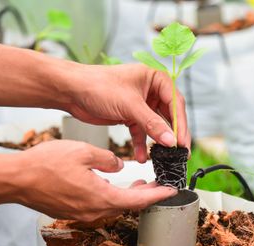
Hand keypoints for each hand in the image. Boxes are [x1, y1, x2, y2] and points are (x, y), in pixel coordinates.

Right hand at [16, 140, 176, 220]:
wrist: (16, 180)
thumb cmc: (46, 165)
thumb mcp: (84, 152)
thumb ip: (108, 159)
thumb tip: (119, 166)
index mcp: (101, 197)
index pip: (139, 201)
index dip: (158, 195)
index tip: (172, 192)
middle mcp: (94, 211)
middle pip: (128, 206)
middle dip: (145, 196)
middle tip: (158, 185)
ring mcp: (83, 214)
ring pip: (114, 206)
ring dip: (128, 196)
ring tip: (139, 183)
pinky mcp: (73, 212)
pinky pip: (99, 206)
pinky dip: (112, 196)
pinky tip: (112, 185)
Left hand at [62, 63, 190, 162]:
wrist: (71, 91)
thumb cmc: (98, 85)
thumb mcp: (130, 105)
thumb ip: (152, 124)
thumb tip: (170, 140)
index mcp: (155, 78)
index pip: (176, 103)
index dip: (180, 124)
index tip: (182, 142)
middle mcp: (150, 90)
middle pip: (169, 115)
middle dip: (171, 135)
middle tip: (179, 152)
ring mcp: (141, 103)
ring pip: (155, 126)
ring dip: (157, 141)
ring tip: (163, 158)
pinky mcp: (130, 115)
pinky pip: (141, 131)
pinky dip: (141, 144)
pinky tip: (142, 156)